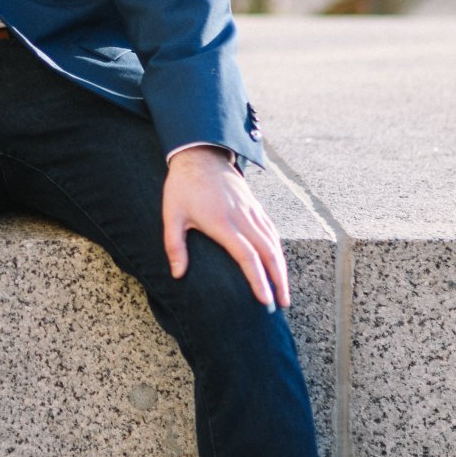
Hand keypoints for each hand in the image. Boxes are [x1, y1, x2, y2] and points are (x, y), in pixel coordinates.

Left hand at [162, 147, 289, 309]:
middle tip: (282, 303)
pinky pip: (271, 230)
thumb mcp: (172, 215)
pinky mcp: (254, 205)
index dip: (258, 280)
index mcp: (223, 223)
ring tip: (283, 290)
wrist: (199, 153)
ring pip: (274, 242)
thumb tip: (177, 274)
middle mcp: (242, 218)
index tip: (265, 300)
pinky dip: (278, 249)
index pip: (247, 257)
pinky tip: (278, 262)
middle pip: (268, 253)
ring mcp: (251, 210)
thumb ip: (174, 245)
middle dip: (278, 280)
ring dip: (281, 267)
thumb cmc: (183, 186)